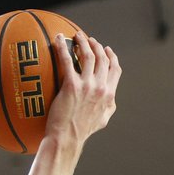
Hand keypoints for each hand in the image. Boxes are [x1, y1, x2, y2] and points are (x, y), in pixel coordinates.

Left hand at [44, 31, 120, 146]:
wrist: (67, 138)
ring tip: (76, 36)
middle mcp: (100, 87)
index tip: (106, 50)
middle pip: (102, 59)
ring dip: (83, 42)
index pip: (115, 70)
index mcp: (109, 94)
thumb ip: (108, 107)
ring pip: (88, 56)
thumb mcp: (102, 120)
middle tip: (88, 40)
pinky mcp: (71, 85)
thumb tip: (110, 100)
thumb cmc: (82, 132)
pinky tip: (58, 39)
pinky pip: (67, 60)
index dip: (111, 57)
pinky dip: (63, 47)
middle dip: (96, 46)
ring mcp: (87, 85)